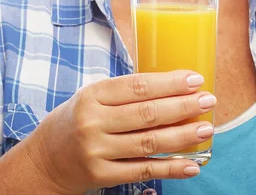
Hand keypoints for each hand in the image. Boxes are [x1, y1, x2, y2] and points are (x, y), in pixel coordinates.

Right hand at [27, 70, 215, 192]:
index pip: (139, 87)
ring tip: (206, 129)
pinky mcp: (101, 176)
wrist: (45, 159)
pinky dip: (170, 168)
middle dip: (183, 107)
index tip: (196, 80)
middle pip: (147, 114)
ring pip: (149, 143)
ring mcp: (97, 151)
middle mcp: (94, 122)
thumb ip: (129, 92)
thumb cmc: (80, 118)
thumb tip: (177, 86)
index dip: (170, 83)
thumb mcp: (96, 96)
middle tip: (209, 101)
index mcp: (94, 95)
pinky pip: (142, 171)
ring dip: (183, 136)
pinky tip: (192, 165)